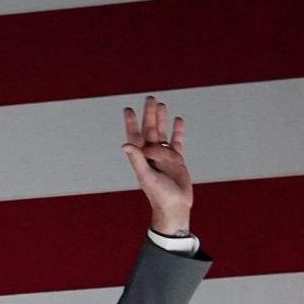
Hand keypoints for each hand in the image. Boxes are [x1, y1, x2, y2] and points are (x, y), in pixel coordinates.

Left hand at [120, 96, 191, 233]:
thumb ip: (137, 159)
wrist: (174, 206)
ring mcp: (165, 156)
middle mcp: (152, 155)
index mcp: (142, 157)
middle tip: (150, 98)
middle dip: (149, 114)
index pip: (135, 136)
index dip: (132, 123)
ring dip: (162, 119)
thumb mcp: (146, 176)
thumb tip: (125, 145)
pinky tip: (178, 120)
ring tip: (162, 105)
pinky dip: (178, 131)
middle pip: (150, 130)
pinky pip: (177, 142)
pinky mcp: (177, 160)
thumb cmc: (158, 194)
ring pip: (163, 133)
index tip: (128, 109)